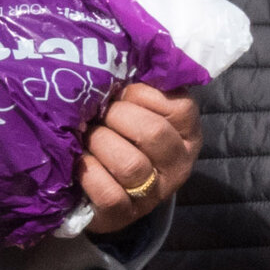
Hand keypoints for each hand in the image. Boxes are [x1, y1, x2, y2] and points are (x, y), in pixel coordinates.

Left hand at [81, 86, 198, 231]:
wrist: (101, 192)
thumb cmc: (120, 138)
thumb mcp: (140, 110)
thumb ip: (143, 88)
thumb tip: (130, 53)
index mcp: (188, 134)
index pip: (179, 107)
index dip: (142, 95)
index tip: (120, 94)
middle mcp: (179, 164)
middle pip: (153, 133)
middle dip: (116, 117)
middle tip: (98, 115)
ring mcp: (154, 193)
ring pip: (131, 164)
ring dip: (100, 144)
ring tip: (86, 139)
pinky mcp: (125, 216)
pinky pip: (109, 194)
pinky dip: (90, 174)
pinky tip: (80, 163)